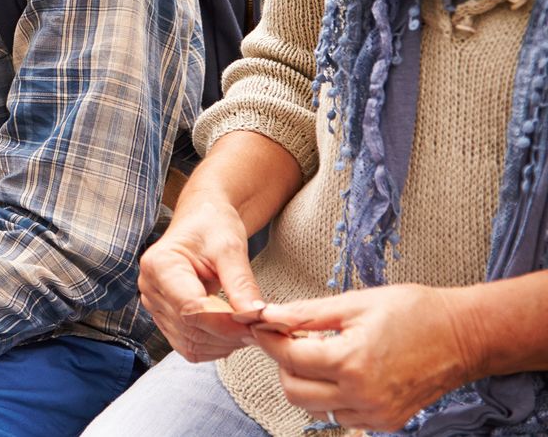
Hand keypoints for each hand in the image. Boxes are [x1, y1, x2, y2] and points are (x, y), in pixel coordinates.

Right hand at [137, 198, 266, 361]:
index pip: (191, 308)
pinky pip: (189, 346)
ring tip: (248, 328)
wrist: (201, 223)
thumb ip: (241, 283)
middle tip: (260, 327)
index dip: (225, 323)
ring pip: (190, 344)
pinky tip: (231, 332)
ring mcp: (154, 306)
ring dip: (224, 344)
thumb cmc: (213, 228)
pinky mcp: (165, 319)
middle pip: (191, 329)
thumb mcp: (230, 247)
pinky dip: (214, 347)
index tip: (256, 323)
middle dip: (229, 335)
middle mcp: (150, 288)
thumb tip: (255, 316)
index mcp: (159, 264)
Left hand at [255, 283, 482, 432]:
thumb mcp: (355, 303)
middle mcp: (362, 395)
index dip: (269, 340)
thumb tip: (269, 315)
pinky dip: (330, 397)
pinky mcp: (387, 421)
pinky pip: (341, 415)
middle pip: (294, 391)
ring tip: (317, 354)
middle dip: (282, 364)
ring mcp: (376, 413)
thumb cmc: (413, 312)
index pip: (289, 358)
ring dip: (305, 383)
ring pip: (314, 408)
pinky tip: (340, 372)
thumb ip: (307, 314)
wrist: (464, 336)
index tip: (261, 326)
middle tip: (288, 340)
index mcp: (351, 362)